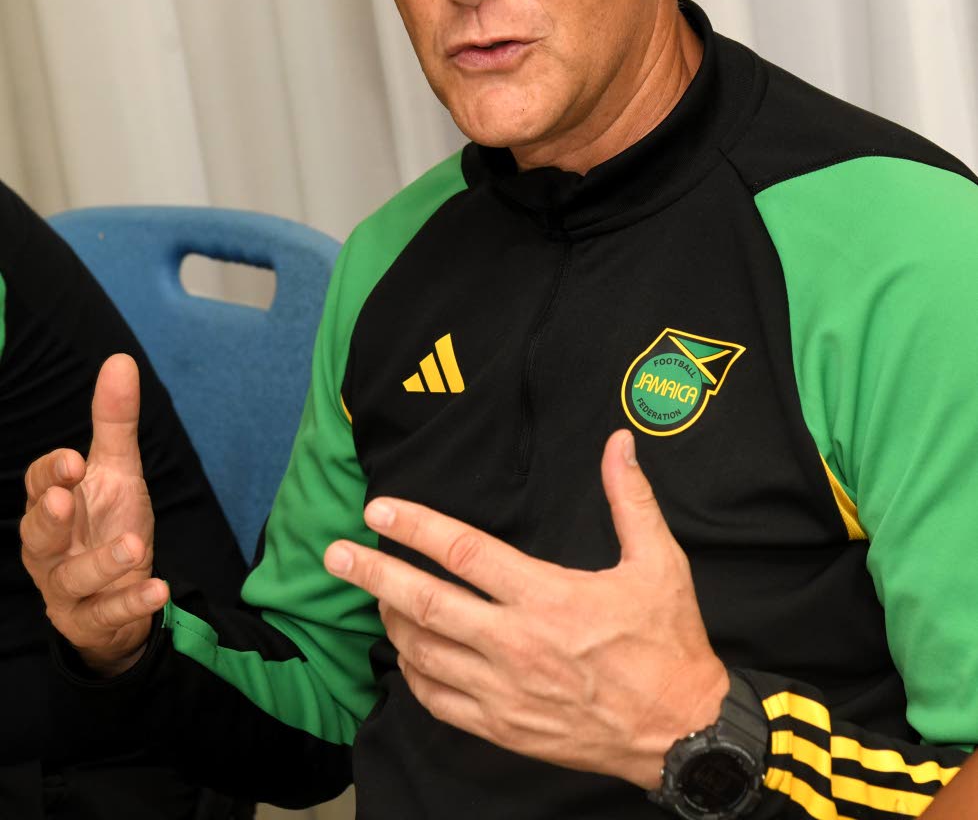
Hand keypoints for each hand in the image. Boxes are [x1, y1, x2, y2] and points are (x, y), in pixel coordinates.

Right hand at [20, 353, 168, 672]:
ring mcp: (66, 588)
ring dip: (100, 563)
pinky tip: (158, 588)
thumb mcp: (117, 470)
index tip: (73, 460)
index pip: (40, 487)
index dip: (51, 474)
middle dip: (50, 519)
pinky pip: (107, 614)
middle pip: (37, 535)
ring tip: (134, 546)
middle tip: (67, 501)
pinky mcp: (91, 620)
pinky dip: (130, 601)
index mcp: (52, 506)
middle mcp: (49, 549)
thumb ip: (115, 422)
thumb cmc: (110, 522)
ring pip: (71, 579)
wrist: (127, 589)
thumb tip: (119, 359)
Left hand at [324, 429, 726, 787]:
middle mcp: (516, 643)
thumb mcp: (659, 564)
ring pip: (423, 653)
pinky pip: (438, 701)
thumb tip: (618, 443)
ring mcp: (504, 691)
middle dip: (373, 574)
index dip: (415, 526)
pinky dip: (412, 675)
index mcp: (548, 597)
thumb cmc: (667, 643)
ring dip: (390, 621)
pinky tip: (405, 655)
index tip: (378, 510)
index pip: (464, 552)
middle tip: (335, 554)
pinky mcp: (503, 728)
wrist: (679, 734)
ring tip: (373, 594)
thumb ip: (630, 500)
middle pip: (424, 604)